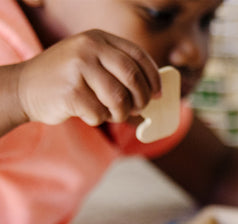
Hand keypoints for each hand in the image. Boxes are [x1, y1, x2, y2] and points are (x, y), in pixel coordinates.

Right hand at [17, 30, 160, 126]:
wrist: (26, 88)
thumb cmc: (68, 81)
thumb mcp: (92, 66)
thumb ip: (119, 74)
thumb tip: (156, 98)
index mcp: (98, 39)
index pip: (138, 56)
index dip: (153, 78)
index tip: (158, 94)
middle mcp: (88, 48)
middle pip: (132, 77)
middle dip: (141, 99)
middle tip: (137, 109)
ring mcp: (77, 67)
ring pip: (119, 98)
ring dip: (120, 114)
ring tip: (110, 114)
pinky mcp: (70, 91)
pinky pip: (100, 113)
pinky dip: (98, 119)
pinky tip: (86, 113)